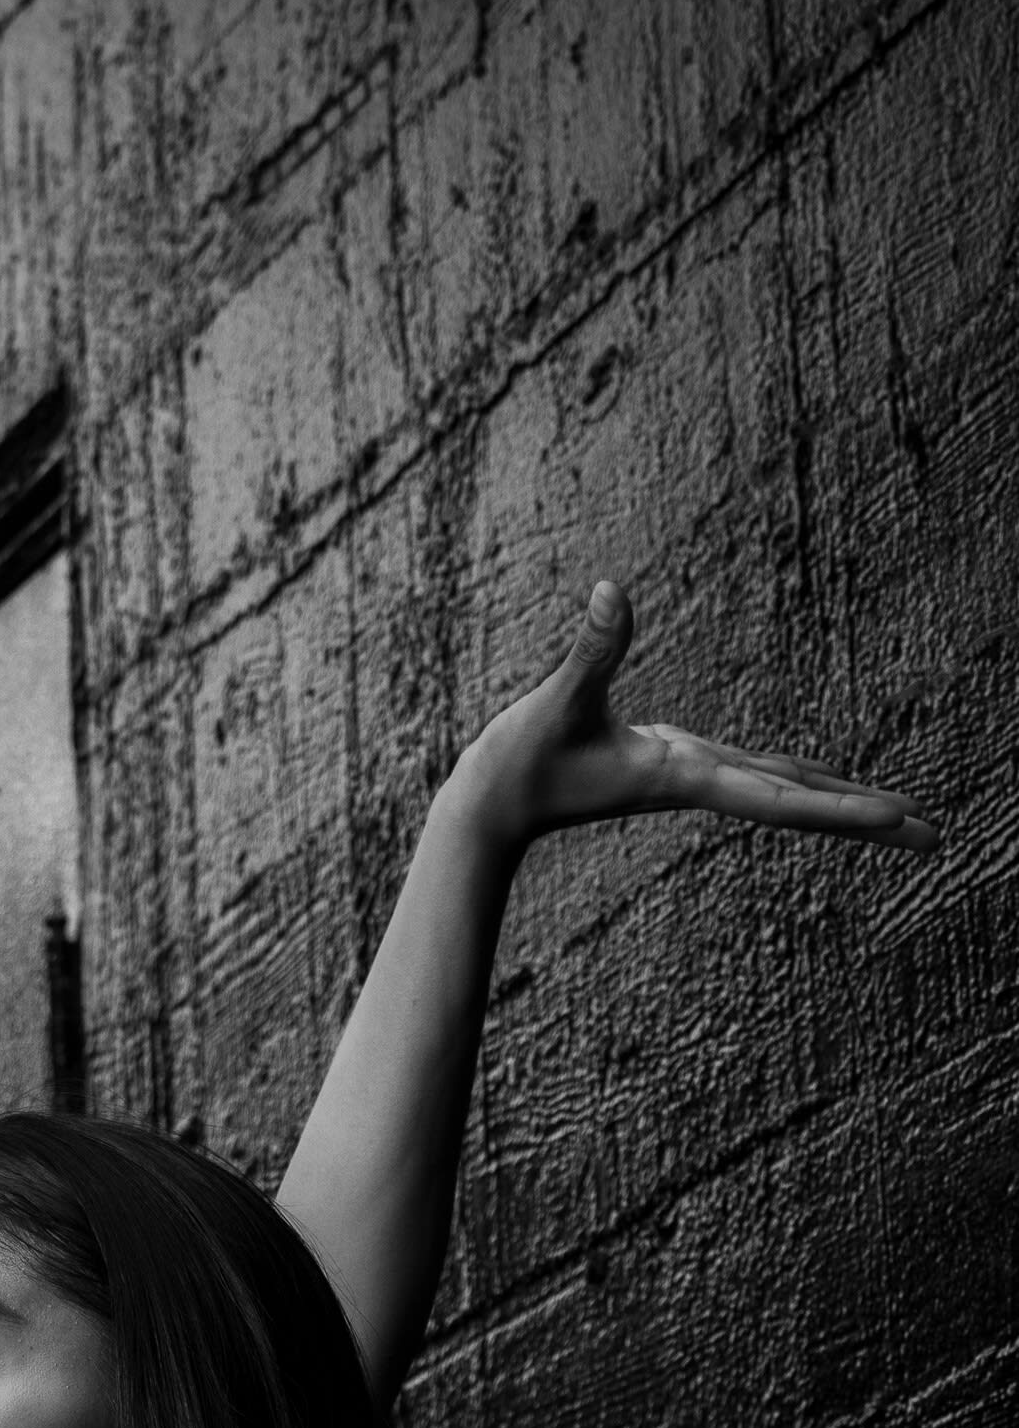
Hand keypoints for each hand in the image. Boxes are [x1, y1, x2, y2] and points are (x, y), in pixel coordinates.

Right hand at [457, 580, 940, 861]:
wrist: (488, 809)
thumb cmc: (516, 763)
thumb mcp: (553, 703)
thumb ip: (588, 650)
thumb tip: (612, 592)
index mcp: (687, 773)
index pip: (783, 795)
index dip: (845, 807)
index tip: (903, 820)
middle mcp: (701, 779)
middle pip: (802, 800)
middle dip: (870, 817)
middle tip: (940, 835)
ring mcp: (692, 775)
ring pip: (787, 790)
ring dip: (844, 803)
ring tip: (903, 818)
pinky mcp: (676, 765)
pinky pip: (760, 776)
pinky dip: (802, 783)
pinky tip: (818, 785)